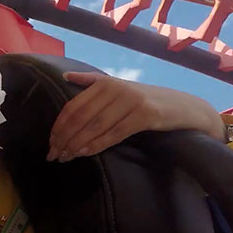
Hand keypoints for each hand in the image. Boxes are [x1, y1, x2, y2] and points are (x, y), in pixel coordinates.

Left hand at [46, 71, 223, 161]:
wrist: (182, 106)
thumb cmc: (144, 99)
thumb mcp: (117, 86)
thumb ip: (91, 82)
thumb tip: (65, 76)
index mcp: (103, 83)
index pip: (73, 106)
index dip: (59, 125)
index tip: (50, 142)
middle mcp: (115, 89)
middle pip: (81, 116)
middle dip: (64, 137)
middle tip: (54, 154)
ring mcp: (130, 101)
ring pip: (95, 126)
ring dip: (77, 143)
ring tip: (66, 156)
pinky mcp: (145, 115)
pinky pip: (115, 133)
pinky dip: (97, 144)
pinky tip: (85, 153)